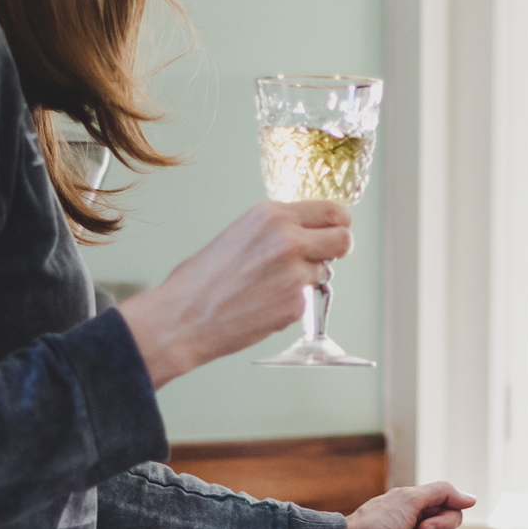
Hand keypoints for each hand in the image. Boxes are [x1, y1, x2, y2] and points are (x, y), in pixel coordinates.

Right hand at [118, 201, 352, 387]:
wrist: (183, 318)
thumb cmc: (201, 279)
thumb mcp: (240, 234)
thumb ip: (276, 230)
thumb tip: (304, 235)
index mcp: (273, 216)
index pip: (332, 210)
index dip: (337, 223)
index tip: (334, 230)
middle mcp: (289, 240)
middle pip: (344, 239)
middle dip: (336, 249)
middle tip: (320, 258)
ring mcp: (295, 275)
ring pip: (325, 272)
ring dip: (308, 278)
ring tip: (272, 285)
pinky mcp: (295, 305)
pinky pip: (307, 299)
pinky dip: (292, 303)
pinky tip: (263, 304)